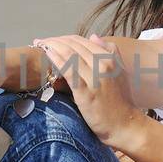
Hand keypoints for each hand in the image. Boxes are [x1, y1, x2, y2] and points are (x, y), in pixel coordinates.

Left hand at [34, 34, 145, 149]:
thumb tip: (94, 36)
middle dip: (54, 40)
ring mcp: (95, 77)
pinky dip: (57, 59)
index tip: (50, 39)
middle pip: (74, 45)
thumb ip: (110, 53)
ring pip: (70, 54)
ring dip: (52, 46)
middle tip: (39, 41)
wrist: (124, 125)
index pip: (82, 41)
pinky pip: (69, 70)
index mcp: (109, 58)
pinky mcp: (86, 91)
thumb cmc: (121, 101)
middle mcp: (103, 64)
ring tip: (38, 45)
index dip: (64, 38)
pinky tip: (47, 54)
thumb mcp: (120, 72)